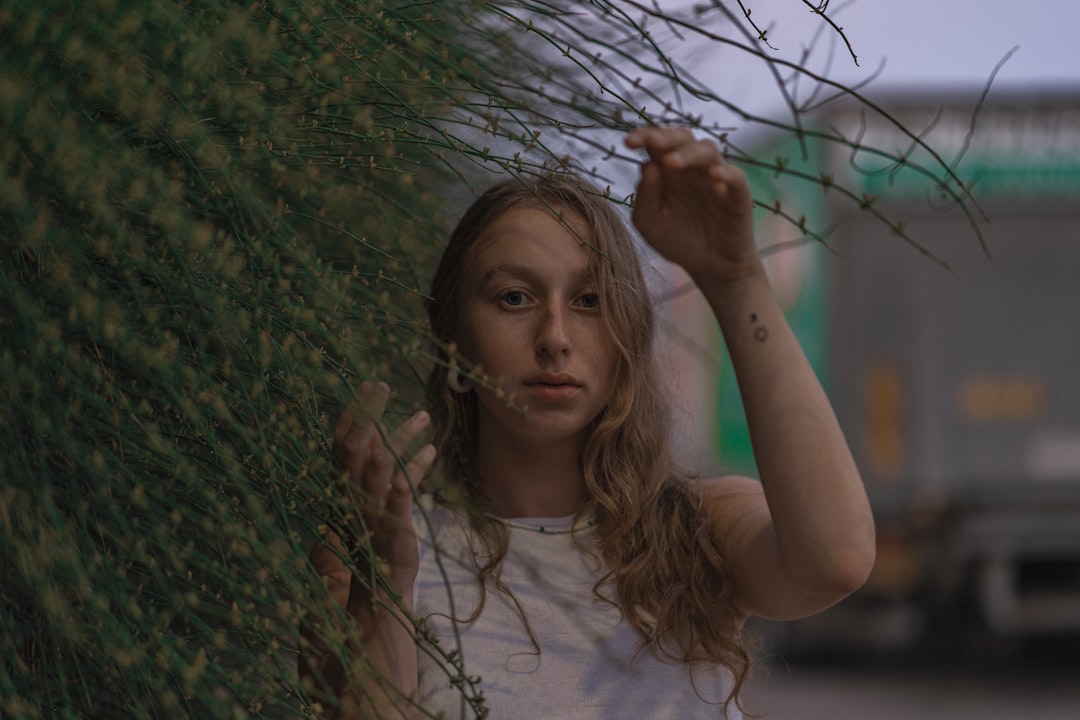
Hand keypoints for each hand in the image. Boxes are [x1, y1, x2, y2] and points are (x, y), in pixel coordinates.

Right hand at [331, 382, 435, 587]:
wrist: (378, 589)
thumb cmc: (374, 537)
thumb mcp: (367, 496)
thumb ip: (367, 463)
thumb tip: (371, 426)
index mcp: (343, 487)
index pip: (339, 444)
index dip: (350, 414)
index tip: (368, 386)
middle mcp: (351, 496)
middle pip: (352, 448)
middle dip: (366, 414)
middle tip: (384, 387)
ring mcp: (370, 513)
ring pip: (377, 467)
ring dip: (399, 437)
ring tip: (423, 417)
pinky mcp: (392, 529)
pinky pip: (400, 496)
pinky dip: (413, 471)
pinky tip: (431, 453)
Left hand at [625, 127, 758, 284]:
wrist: (710, 267)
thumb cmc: (677, 240)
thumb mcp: (651, 223)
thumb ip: (645, 196)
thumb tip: (646, 165)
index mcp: (667, 170)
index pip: (656, 143)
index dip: (644, 136)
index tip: (628, 142)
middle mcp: (691, 168)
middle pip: (682, 137)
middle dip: (665, 137)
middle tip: (651, 143)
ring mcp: (716, 177)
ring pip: (708, 150)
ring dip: (689, 153)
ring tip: (671, 163)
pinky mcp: (737, 193)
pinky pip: (735, 176)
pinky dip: (725, 173)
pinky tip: (712, 176)